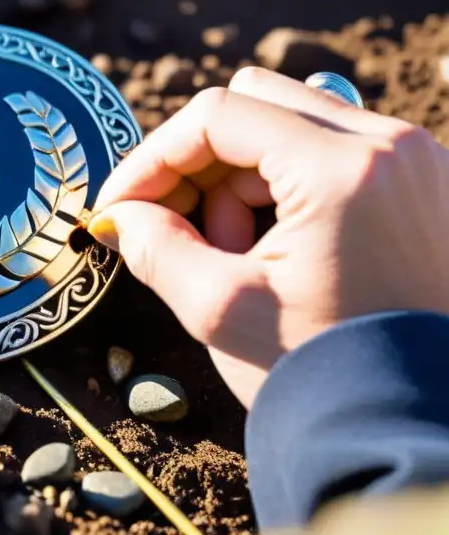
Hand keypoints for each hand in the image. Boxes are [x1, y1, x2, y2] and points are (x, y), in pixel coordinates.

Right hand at [88, 67, 448, 406]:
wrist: (410, 431)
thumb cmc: (325, 377)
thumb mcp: (221, 310)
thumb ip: (154, 247)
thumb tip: (117, 216)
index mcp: (347, 168)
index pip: (217, 116)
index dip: (151, 158)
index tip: (117, 207)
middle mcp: (394, 144)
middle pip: (255, 103)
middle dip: (198, 162)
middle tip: (171, 226)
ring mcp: (417, 162)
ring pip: (289, 126)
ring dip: (239, 180)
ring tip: (232, 257)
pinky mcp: (422, 186)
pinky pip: (329, 153)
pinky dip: (282, 190)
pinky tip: (272, 254)